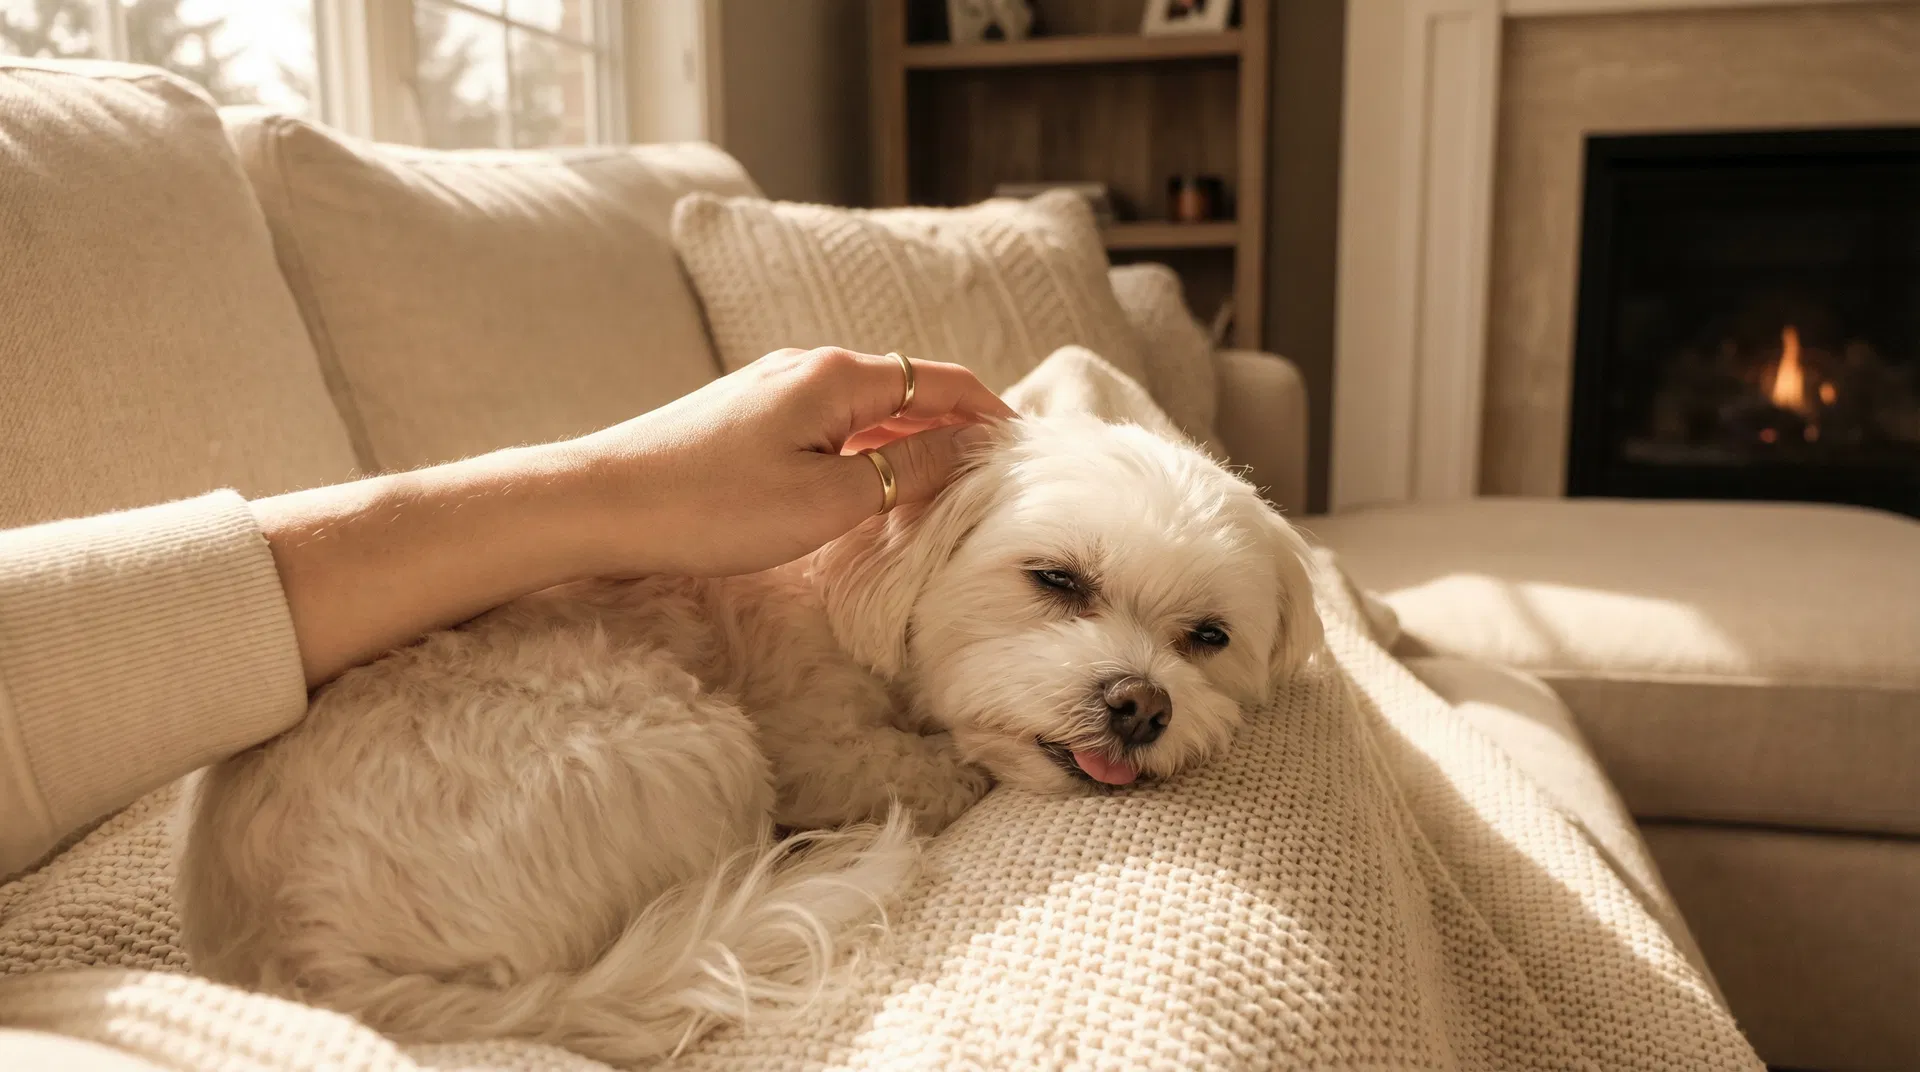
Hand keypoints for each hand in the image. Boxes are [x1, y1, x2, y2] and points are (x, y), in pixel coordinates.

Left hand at [561, 347, 1014, 577]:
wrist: (596, 505)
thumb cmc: (708, 508)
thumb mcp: (827, 500)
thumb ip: (907, 471)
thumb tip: (969, 448)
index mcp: (838, 377)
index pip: (945, 383)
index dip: (993, 416)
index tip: (1028, 453)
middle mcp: (807, 368)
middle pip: (909, 391)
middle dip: (957, 429)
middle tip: (996, 479)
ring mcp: (772, 389)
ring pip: (868, 411)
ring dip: (911, 443)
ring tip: (944, 491)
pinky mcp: (745, 417)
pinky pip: (829, 427)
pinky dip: (866, 452)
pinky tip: (869, 491)